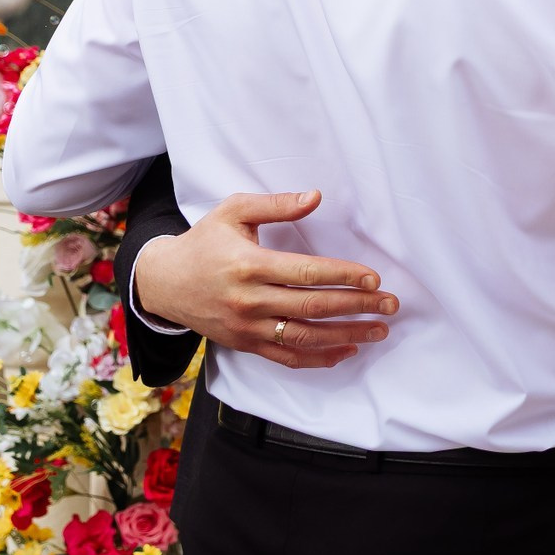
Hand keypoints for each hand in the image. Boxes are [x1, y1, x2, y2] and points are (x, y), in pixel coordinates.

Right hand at [130, 191, 398, 369]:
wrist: (164, 282)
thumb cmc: (204, 241)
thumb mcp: (234, 211)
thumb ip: (276, 204)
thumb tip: (316, 196)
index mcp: (249, 264)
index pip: (306, 273)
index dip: (343, 276)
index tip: (374, 277)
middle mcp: (249, 300)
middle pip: (312, 308)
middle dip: (356, 307)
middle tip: (390, 304)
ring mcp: (247, 327)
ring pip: (304, 337)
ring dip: (346, 336)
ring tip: (379, 330)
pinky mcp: (245, 344)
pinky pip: (286, 357)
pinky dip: (318, 358)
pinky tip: (346, 351)